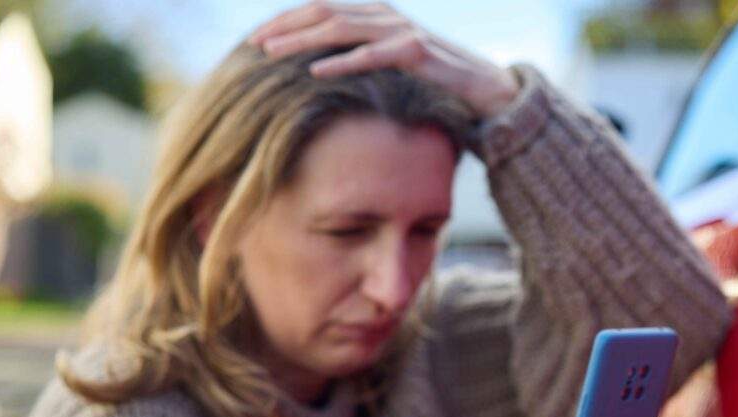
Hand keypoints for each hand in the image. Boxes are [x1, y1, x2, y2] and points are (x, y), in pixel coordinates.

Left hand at [249, 2, 519, 118]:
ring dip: (301, 41)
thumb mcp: (390, 61)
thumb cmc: (433, 78)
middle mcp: (384, 14)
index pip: (320, 8)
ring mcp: (401, 30)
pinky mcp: (416, 52)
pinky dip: (342, 62)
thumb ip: (360, 54)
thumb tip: (318, 69)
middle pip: (324, 13)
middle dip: (284, 27)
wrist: (484, 87)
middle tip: (252, 45)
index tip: (254, 39)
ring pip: (341, 29)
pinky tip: (316, 72)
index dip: (285, 20)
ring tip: (271, 54)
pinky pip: (372, 56)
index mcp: (374, 13)